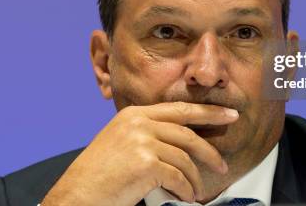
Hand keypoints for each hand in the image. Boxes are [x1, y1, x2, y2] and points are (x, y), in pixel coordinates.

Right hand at [41, 102, 238, 205]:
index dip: (208, 112)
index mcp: (134, 114)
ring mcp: (142, 141)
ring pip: (184, 159)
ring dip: (194, 179)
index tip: (229, 114)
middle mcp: (139, 122)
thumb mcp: (120, 141)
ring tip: (197, 192)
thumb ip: (146, 133)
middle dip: (210, 148)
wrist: (76, 195)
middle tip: (223, 163)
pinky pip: (178, 177)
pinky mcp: (145, 163)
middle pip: (187, 132)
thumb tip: (180, 140)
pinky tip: (185, 197)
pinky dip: (185, 190)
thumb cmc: (98, 175)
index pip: (179, 109)